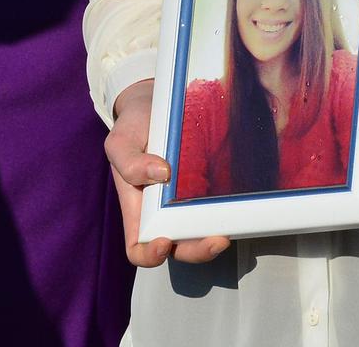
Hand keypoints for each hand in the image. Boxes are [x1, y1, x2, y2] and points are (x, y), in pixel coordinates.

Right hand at [105, 80, 229, 267]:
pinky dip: (229, 210)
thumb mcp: (120, 141)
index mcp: (137, 210)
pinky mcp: (208, 187)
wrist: (153, 103)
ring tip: (231, 223)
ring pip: (203, 232)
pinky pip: (218, 206)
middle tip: (218, 238)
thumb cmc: (133, 127)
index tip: (163, 241)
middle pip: (180, 248)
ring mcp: (188, 202)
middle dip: (199, 250)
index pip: (139, 249)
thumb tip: (161, 174)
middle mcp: (164, 213)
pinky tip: (238, 199)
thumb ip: (129, 162)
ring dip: (217, 234)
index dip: (150, 255)